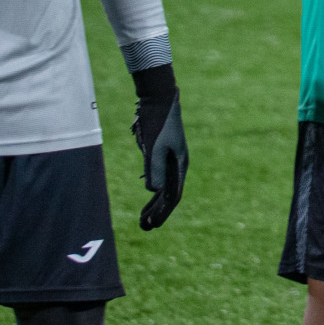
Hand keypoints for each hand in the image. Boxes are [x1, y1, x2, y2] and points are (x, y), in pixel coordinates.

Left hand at [132, 64, 188, 229]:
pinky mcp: (162, 153)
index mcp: (180, 163)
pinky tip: (148, 195)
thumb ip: (154, 168)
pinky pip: (159, 177)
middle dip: (158, 212)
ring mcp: (171, 158)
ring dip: (155, 203)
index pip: (173, 195)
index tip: (151, 225)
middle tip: (144, 227)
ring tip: (143, 217)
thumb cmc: (158, 120)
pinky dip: (153, 190)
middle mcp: (177, 164)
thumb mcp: (154, 145)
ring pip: (164, 187)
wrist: (158, 97)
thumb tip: (153, 192)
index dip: (162, 212)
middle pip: (169, 194)